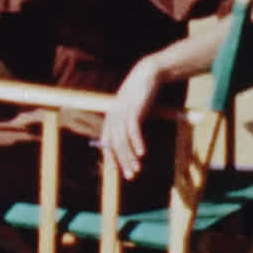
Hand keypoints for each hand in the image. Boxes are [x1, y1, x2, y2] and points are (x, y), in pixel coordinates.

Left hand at [99, 60, 161, 180]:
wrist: (146, 76)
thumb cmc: (140, 96)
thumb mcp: (131, 111)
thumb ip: (128, 124)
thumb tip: (132, 142)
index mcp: (111, 118)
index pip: (106, 142)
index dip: (110, 157)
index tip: (117, 171)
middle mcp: (113, 117)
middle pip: (115, 145)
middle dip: (122, 162)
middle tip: (130, 176)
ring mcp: (122, 114)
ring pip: (123, 140)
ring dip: (130, 157)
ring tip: (137, 169)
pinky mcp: (133, 110)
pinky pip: (133, 130)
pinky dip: (138, 142)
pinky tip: (143, 153)